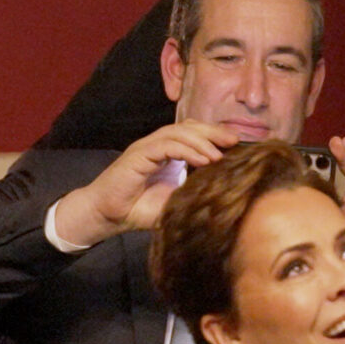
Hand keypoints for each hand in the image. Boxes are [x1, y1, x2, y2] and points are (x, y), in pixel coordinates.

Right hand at [50, 120, 244, 246]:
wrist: (108, 215)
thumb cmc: (138, 209)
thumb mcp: (174, 201)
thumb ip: (193, 191)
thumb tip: (223, 191)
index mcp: (167, 153)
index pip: (192, 133)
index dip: (213, 135)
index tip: (236, 144)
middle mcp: (157, 145)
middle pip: (188, 127)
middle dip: (212, 132)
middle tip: (235, 140)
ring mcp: (146, 147)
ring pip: (178, 133)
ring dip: (202, 141)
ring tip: (221, 154)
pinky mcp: (138, 154)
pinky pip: (166, 145)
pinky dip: (186, 150)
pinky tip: (203, 160)